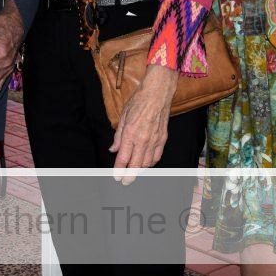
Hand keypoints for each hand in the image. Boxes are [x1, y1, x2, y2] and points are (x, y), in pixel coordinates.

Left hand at [109, 64, 177, 183]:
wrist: (157, 93)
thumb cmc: (139, 101)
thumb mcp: (123, 116)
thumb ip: (118, 136)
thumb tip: (113, 149)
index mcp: (130, 133)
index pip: (123, 159)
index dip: (118, 170)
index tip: (116, 177)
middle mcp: (142, 139)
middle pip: (135, 166)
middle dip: (129, 177)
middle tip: (125, 182)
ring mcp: (154, 140)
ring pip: (146, 164)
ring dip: (139, 170)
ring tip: (134, 172)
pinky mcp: (163, 138)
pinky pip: (156, 157)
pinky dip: (150, 163)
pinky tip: (146, 163)